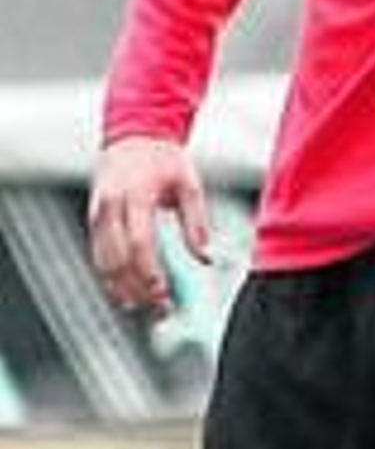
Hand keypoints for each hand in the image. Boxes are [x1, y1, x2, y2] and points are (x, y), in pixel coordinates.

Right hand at [87, 136, 211, 314]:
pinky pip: (97, 255)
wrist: (134, 135)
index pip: (139, 243)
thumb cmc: (166, 160)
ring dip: (121, 289)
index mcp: (136, 195)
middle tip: (160, 312)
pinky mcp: (93, 219)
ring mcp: (97, 213)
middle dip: (137, 289)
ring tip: (145, 310)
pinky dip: (110, 277)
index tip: (163, 295)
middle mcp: (110, 205)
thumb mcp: (189, 186)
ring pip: (102, 261)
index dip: (149, 273)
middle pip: (118, 258)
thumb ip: (197, 224)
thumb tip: (208, 259)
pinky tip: (125, 294)